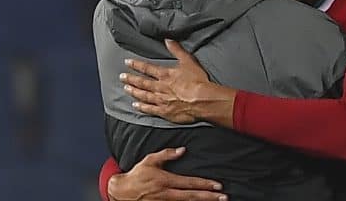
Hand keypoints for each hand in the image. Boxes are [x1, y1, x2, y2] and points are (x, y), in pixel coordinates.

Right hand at [108, 147, 226, 200]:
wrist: (122, 192)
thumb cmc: (137, 175)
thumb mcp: (150, 160)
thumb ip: (167, 154)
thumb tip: (183, 150)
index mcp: (165, 181)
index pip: (189, 183)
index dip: (205, 184)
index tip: (218, 185)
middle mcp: (166, 194)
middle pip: (192, 197)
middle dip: (209, 197)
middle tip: (224, 197)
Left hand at [121, 39, 236, 126]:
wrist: (202, 100)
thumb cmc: (197, 81)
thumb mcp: (188, 61)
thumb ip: (177, 50)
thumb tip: (168, 39)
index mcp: (165, 75)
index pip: (147, 68)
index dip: (136, 65)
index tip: (127, 62)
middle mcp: (160, 87)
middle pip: (142, 82)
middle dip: (131, 79)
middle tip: (122, 77)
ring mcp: (161, 100)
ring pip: (143, 95)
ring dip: (134, 92)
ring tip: (126, 89)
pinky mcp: (165, 112)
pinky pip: (150, 109)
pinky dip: (142, 107)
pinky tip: (136, 105)